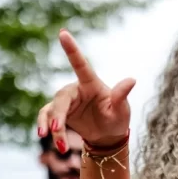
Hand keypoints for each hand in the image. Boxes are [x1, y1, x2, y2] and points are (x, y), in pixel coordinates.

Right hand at [36, 30, 135, 150]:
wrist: (108, 135)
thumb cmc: (117, 119)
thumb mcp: (121, 110)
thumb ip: (121, 96)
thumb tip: (132, 80)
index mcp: (91, 84)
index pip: (80, 64)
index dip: (72, 49)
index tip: (63, 33)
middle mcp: (76, 89)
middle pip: (61, 97)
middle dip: (58, 115)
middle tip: (56, 131)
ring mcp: (66, 102)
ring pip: (52, 110)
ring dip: (53, 127)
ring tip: (60, 146)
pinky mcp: (58, 113)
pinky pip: (46, 117)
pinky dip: (45, 127)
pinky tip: (49, 139)